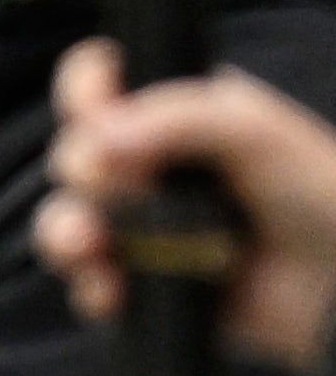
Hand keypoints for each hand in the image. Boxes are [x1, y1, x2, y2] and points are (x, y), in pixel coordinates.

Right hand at [39, 36, 335, 360]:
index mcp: (176, 115)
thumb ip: (176, 117)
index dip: (84, 91)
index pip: (104, 86)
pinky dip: (94, 289)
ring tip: (87, 244)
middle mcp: (152, 168)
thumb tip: (94, 142)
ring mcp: (144, 229)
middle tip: (104, 181)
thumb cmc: (316, 190)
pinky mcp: (144, 285)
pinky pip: (90, 288)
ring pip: (66, 224)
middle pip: (74, 157)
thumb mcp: (255, 129)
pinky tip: (117, 289)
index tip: (94, 110)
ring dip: (66, 233)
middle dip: (77, 170)